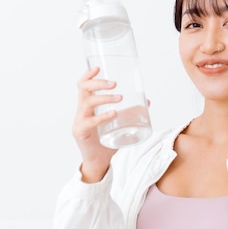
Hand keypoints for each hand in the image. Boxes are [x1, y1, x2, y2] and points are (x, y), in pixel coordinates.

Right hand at [72, 67, 120, 182]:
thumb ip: (130, 112)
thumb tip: (146, 100)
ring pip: (87, 103)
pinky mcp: (81, 132)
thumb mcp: (120, 123)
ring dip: (105, 98)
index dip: (88, 75)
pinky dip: (102, 116)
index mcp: (88, 106)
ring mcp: (79, 121)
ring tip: (119, 98)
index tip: (98, 67)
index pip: (83, 86)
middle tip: (115, 84)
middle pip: (83, 89)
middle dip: (99, 83)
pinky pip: (90, 121)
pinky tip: (114, 114)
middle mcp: (81, 111)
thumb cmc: (107, 141)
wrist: (99, 162)